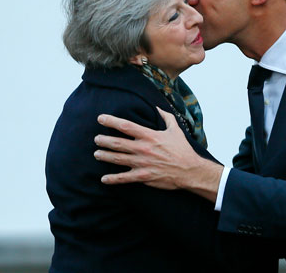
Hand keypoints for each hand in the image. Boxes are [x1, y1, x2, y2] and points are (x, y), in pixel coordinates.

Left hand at [93, 108, 221, 201]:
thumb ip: (166, 117)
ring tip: (96, 154)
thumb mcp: (176, 130)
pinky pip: (123, 178)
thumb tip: (158, 107)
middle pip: (117, 143)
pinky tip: (104, 179)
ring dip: (104, 156)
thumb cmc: (182, 149)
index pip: (126, 126)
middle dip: (103, 140)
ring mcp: (141, 163)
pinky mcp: (143, 176)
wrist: (189, 170)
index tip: (100, 118)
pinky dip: (112, 179)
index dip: (111, 121)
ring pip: (117, 159)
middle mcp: (143, 149)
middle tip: (96, 139)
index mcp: (150, 136)